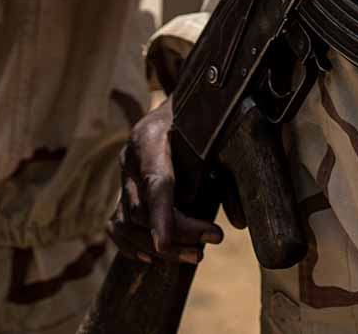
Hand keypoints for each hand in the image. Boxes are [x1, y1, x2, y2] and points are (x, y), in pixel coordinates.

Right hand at [112, 98, 221, 263]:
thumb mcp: (220, 134)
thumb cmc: (205, 117)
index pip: (154, 181)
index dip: (160, 216)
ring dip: (159, 248)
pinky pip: (118, 226)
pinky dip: (133, 246)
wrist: (185, 99)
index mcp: (151, 135)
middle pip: (143, 209)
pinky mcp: (123, 191)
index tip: (167, 242)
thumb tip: (238, 222)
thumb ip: (230, 172)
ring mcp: (124, 176)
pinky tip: (156, 258)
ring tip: (195, 255)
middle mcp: (131, 157)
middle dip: (177, 233)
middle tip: (213, 239)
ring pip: (128, 223)